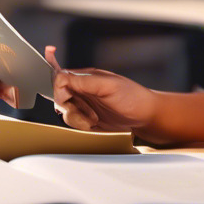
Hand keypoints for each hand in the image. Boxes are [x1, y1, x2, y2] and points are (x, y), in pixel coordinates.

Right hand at [45, 46, 159, 132]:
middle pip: (59, 98)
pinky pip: (74, 123)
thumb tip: (62, 77)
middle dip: (71, 108)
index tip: (66, 98)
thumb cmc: (132, 97)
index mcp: (85, 77)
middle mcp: (82, 90)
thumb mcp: (109, 85)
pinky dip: (81, 126)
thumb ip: (84, 81)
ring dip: (78, 119)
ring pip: (65, 112)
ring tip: (95, 119)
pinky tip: (94, 124)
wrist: (146, 116)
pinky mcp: (87, 118)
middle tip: (89, 113)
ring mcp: (84, 105)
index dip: (58, 89)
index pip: (60, 78)